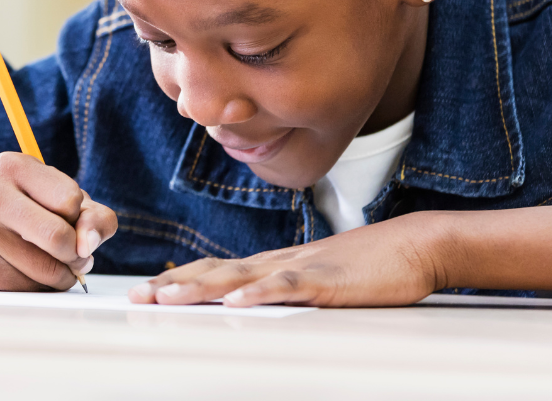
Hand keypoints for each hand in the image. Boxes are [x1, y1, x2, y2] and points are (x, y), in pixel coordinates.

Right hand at [0, 152, 117, 291]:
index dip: (77, 216)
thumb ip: (94, 217)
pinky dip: (40, 287)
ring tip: (48, 262)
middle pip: (59, 237)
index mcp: (12, 166)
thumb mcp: (59, 199)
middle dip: (76, 254)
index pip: (70, 199)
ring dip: (62, 275)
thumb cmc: (22, 210)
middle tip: (72, 254)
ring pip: (48, 270)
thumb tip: (88, 246)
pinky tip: (25, 271)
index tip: (64, 217)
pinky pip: (30, 289)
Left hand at [128, 214, 446, 307]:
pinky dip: (260, 294)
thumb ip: (284, 290)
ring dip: (201, 288)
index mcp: (273, 264)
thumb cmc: (368, 266)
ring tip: (168, 298)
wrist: (414, 245)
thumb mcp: (315, 280)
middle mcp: (277, 262)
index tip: (145, 291)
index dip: (178, 279)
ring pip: (240, 278)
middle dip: (174, 285)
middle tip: (137, 297)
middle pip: (215, 272)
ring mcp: (300, 267)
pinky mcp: (327, 280)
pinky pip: (288, 286)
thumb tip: (251, 305)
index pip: (214, 270)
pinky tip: (237, 303)